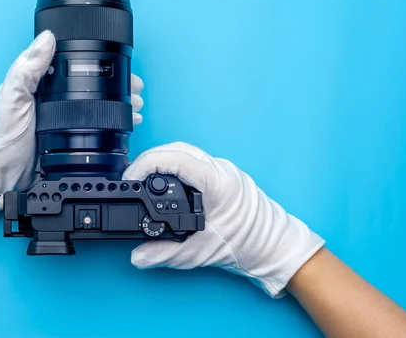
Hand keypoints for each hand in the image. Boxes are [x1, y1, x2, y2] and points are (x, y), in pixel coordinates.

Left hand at [0, 31, 144, 214]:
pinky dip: (114, 123)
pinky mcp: (70, 136)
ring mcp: (64, 117)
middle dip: (117, 84)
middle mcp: (54, 97)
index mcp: (40, 82)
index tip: (118, 62)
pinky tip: (124, 123)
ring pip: (98, 103)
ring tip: (135, 105)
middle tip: (134, 88)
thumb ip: (28, 68)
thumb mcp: (13, 96)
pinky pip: (97, 125)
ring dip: (119, 102)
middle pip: (92, 83)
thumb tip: (47, 38)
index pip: (73, 62)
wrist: (3, 173)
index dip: (97, 59)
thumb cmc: (3, 136)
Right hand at [123, 142, 324, 296]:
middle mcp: (221, 170)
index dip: (148, 163)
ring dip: (162, 160)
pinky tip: (165, 180)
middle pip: (177, 149)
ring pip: (185, 151)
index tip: (131, 177)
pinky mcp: (223, 175)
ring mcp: (223, 169)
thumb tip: (138, 256)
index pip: (177, 158)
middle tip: (132, 176)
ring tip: (144, 177)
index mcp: (218, 183)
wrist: (274, 248)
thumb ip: (164, 254)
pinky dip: (174, 166)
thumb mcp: (199, 253)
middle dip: (150, 159)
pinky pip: (194, 160)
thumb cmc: (247, 246)